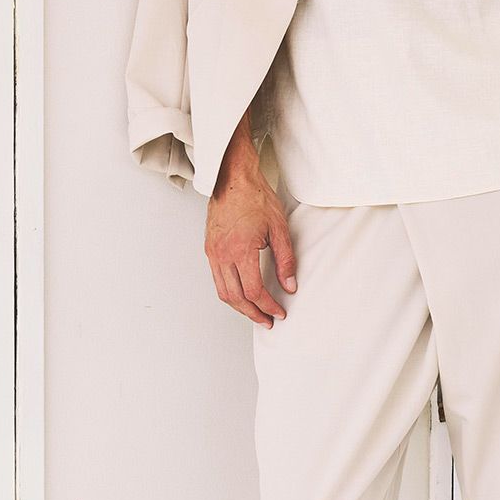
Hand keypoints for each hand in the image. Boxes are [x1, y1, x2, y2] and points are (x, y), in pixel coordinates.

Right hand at [205, 146, 296, 328]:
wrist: (232, 179)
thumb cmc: (255, 198)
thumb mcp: (279, 229)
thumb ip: (285, 260)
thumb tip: (290, 286)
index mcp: (240, 250)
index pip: (254, 291)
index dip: (268, 306)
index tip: (279, 312)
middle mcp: (222, 254)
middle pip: (235, 298)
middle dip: (253, 313)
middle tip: (268, 321)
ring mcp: (213, 252)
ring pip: (223, 292)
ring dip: (239, 307)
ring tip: (255, 312)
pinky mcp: (210, 248)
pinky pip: (217, 279)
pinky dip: (230, 292)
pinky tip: (242, 293)